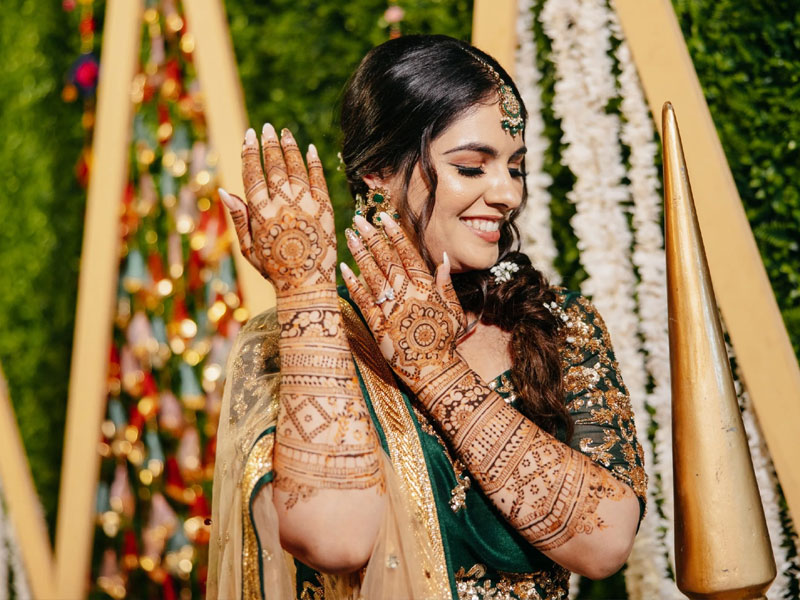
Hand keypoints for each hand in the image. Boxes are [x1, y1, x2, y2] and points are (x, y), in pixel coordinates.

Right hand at [219, 124, 336, 292]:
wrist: (307, 287)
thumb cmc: (274, 270)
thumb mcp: (249, 248)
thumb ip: (239, 218)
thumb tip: (224, 191)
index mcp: (261, 214)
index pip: (253, 174)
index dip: (250, 152)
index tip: (248, 135)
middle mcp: (283, 205)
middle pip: (275, 167)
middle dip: (270, 144)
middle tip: (267, 128)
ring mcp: (307, 206)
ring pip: (297, 169)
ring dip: (290, 148)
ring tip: (285, 133)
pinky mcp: (326, 209)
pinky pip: (320, 180)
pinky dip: (314, 163)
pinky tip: (310, 149)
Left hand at [341, 213, 465, 392]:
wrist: (434, 370)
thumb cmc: (446, 341)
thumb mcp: (453, 310)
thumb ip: (445, 284)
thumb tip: (442, 259)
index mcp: (425, 287)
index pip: (407, 253)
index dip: (395, 233)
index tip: (384, 217)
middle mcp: (406, 294)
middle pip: (386, 259)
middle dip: (372, 237)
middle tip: (359, 220)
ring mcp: (390, 308)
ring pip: (372, 274)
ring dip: (360, 253)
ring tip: (350, 235)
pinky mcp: (376, 325)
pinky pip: (362, 299)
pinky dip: (353, 283)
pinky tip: (344, 268)